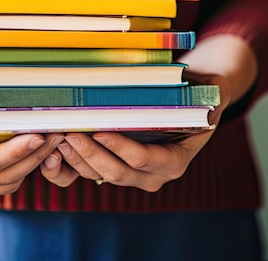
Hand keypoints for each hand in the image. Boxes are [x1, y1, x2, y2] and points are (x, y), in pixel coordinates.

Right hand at [0, 47, 63, 195]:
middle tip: (59, 132)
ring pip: (11, 181)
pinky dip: (29, 164)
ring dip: (36, 162)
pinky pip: (10, 178)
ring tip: (56, 135)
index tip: (38, 135)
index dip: (13, 153)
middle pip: (3, 176)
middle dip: (33, 157)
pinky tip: (43, 143)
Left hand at [40, 72, 229, 190]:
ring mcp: (131, 175)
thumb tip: (212, 93)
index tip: (98, 131)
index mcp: (174, 161)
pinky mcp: (113, 168)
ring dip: (76, 159)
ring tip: (57, 136)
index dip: (120, 148)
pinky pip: (89, 172)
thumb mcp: (210, 93)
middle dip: (90, 155)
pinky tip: (55, 145)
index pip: (143, 159)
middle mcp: (153, 175)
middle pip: (116, 172)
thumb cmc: (197, 95)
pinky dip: (71, 163)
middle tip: (68, 134)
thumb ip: (212, 95)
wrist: (189, 105)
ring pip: (98, 175)